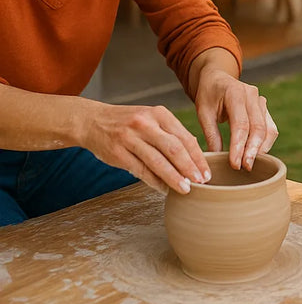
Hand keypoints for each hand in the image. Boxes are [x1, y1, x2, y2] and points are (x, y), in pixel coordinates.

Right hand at [80, 102, 208, 194]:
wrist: (91, 120)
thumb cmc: (129, 123)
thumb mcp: (151, 118)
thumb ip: (171, 134)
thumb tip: (195, 157)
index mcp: (159, 114)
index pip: (185, 137)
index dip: (198, 156)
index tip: (207, 171)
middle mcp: (145, 123)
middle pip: (174, 148)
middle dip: (190, 167)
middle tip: (201, 182)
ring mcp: (129, 137)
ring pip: (157, 161)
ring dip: (173, 177)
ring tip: (185, 189)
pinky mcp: (117, 152)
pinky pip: (140, 170)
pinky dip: (154, 181)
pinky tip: (163, 189)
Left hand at [193, 67, 277, 170]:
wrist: (218, 78)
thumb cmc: (208, 95)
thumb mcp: (203, 112)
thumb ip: (211, 134)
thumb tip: (216, 159)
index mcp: (235, 93)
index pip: (241, 124)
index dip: (239, 146)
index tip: (235, 164)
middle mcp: (252, 95)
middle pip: (258, 128)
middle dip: (252, 150)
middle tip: (245, 167)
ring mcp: (261, 101)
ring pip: (268, 129)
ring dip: (261, 148)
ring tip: (251, 164)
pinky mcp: (265, 109)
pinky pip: (270, 128)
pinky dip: (265, 143)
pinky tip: (258, 155)